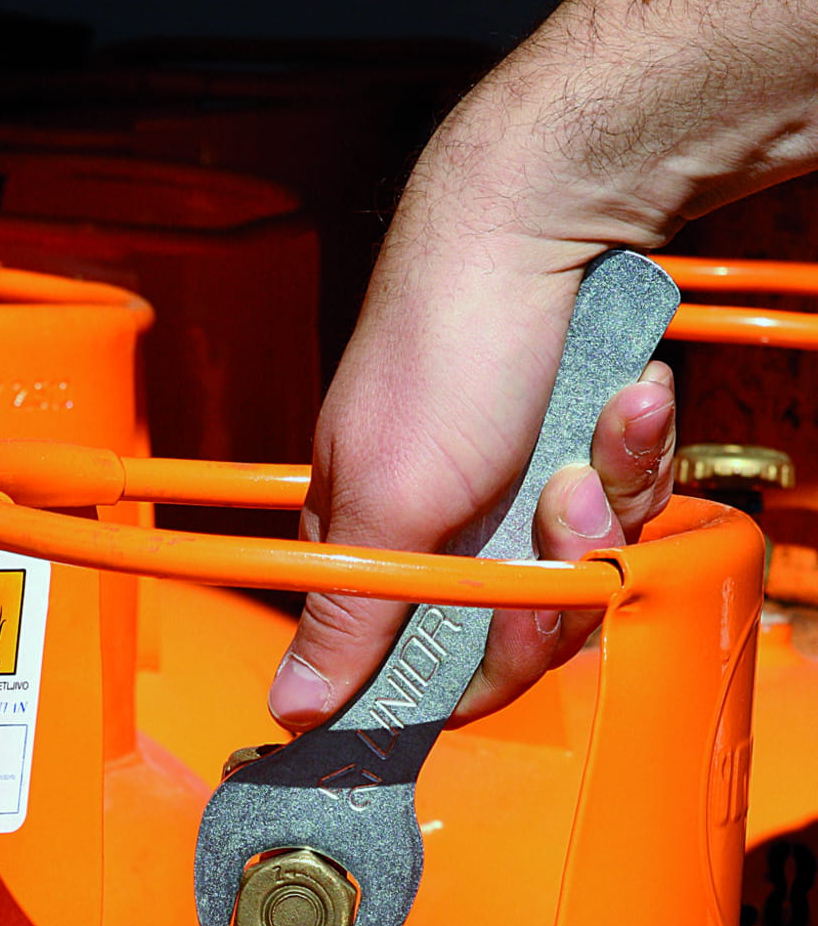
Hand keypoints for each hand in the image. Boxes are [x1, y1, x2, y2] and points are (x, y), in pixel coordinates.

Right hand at [267, 261, 674, 731]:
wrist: (541, 218)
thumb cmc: (443, 347)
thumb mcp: (389, 501)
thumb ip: (348, 617)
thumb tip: (290, 707)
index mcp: (378, 549)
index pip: (427, 665)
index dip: (483, 661)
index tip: (519, 626)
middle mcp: (449, 527)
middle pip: (522, 623)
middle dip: (558, 570)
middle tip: (562, 510)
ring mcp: (520, 489)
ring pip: (585, 561)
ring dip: (606, 496)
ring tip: (596, 426)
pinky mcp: (580, 451)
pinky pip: (627, 498)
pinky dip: (634, 449)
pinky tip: (626, 395)